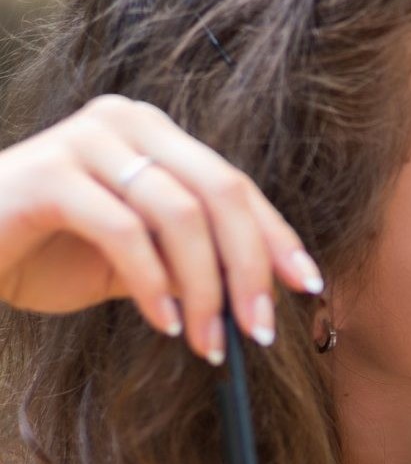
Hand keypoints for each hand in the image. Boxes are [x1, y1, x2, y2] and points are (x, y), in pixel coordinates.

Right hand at [0, 94, 323, 364]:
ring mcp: (87, 140)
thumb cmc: (49, 250)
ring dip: (204, 288)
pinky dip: (152, 284)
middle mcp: (129, 122)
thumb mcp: (140, 258)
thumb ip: (192, 261)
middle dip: (250, 267)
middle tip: (260, 329)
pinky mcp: (49, 174)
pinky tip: (163, 324)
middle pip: (221, 193)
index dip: (277, 237)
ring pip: (179, 214)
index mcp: (158, 135)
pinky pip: (122, 231)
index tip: (307, 285)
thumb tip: (259, 296)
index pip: (236, 186)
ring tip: (207, 340)